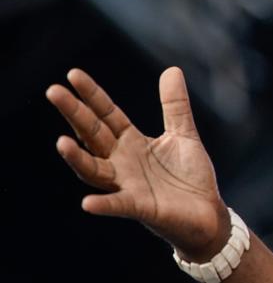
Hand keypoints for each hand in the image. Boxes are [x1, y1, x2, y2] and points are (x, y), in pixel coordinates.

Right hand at [46, 67, 230, 260]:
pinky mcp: (141, 207)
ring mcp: (128, 185)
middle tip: (53, 91)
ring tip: (61, 142)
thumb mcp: (183, 134)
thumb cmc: (190, 176)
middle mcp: (122, 162)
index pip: (106, 114)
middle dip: (74, 114)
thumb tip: (172, 69)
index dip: (92, 95)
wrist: (207, 213)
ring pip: (95, 170)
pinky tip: (87, 202)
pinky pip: (119, 205)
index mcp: (132, 143)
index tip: (72, 73)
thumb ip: (174, 105)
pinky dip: (104, 204)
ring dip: (77, 158)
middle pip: (93, 135)